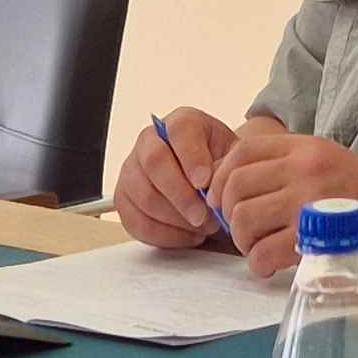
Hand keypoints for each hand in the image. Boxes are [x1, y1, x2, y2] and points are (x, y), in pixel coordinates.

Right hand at [114, 104, 241, 249]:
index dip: (191, 157)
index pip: (180, 131)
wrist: (209, 180)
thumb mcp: (234, 157)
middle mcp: (150, 141)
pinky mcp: (124, 199)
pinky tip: (188, 235)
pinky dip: (164, 235)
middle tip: (203, 216)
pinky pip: (136, 221)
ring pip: (143, 196)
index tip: (204, 182)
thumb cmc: (221, 165)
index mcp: (181, 122)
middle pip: (155, 163)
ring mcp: (132, 170)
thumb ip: (227, 165)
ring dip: (175, 219)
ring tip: (202, 227)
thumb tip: (212, 185)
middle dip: (181, 195)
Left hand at [212, 125, 357, 279]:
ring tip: (260, 251)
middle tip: (245, 234)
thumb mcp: (333, 163)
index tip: (224, 201)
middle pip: (236, 186)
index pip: (243, 151)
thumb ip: (292, 167)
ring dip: (244, 242)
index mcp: (308, 147)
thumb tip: (239, 185)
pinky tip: (271, 267)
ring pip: (244, 219)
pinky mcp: (314, 238)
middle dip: (230, 215)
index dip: (222, 177)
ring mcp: (310, 201)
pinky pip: (263, 252)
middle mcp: (305, 167)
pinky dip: (259, 264)